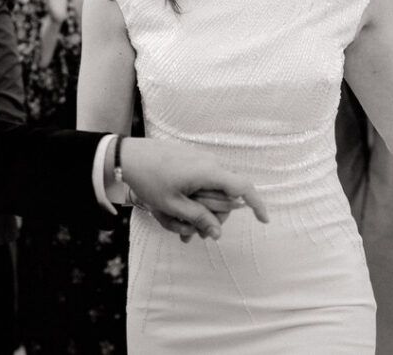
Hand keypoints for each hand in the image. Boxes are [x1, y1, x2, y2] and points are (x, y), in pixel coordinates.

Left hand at [121, 138, 267, 241]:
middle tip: (196, 237)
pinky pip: (202, 182)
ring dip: (203, 210)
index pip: (243, 188)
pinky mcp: (191, 160)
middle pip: (226, 195)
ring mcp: (200, 159)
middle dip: (215, 218)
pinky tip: (179, 214)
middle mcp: (209, 162)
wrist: (128, 155)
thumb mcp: (173, 205)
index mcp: (209, 172)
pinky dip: (196, 199)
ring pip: (213, 190)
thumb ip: (199, 219)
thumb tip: (217, 233)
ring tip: (182, 229)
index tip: (264, 220)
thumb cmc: (149, 179)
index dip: (257, 205)